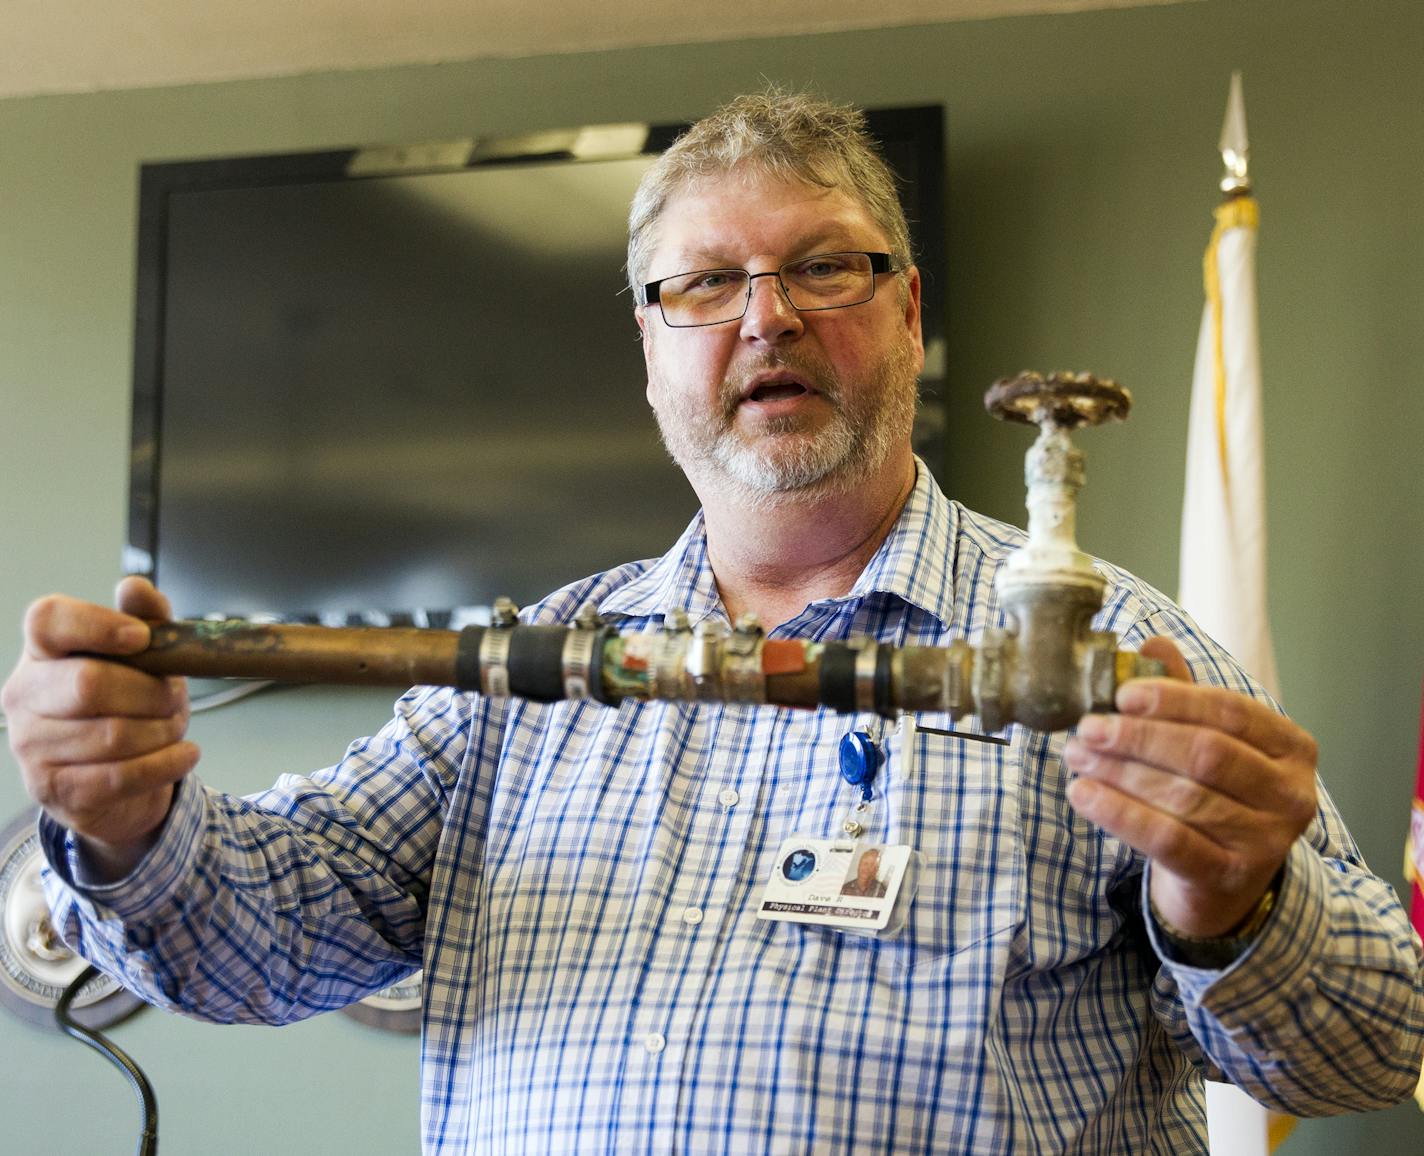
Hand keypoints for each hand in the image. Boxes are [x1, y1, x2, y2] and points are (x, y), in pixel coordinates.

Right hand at [2, 576, 199, 877]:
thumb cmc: (130, 704)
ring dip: (162, 731)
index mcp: (42, 651)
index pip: (48, 621)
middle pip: (90, 683)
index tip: (142, 637)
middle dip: (150, 692)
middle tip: (174, 697)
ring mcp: (30, 745)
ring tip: (172, 727)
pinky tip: (184, 754)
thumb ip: (146, 618)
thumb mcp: (146, 658)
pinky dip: (166, 764)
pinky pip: (120, 776)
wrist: (119, 780)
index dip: (97, 624)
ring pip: (112, 735)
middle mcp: (24, 694)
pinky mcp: (53, 789)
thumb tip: (134, 587)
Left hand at [1062, 637, 1317, 936]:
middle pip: (1207, 754)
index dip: (1173, 700)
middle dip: (1139, 737)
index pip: (1231, 712)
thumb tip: (1152, 643)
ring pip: (1183, 797)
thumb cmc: (1216, 796)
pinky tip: (1084, 794)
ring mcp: (1267, 841)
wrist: (1224, 880)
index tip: (1121, 695)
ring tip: (1077, 757)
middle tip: (1088, 728)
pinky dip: (1120, 814)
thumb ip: (1184, 694)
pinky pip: (1168, 840)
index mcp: (1292, 747)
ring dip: (1120, 772)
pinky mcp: (1230, 877)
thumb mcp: (1209, 740)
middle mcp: (1291, 794)